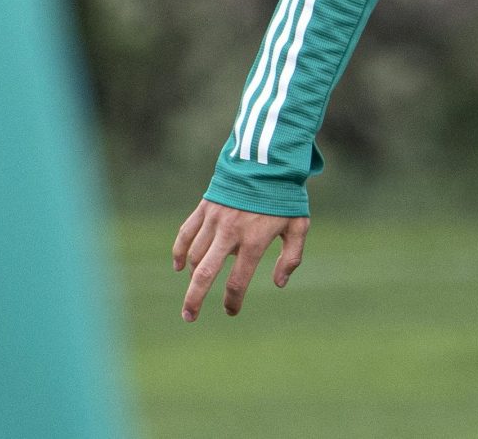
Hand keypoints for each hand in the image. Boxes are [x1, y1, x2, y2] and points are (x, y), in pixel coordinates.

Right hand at [171, 198, 308, 320]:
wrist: (266, 160)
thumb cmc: (285, 196)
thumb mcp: (299, 225)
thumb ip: (291, 257)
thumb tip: (278, 284)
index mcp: (254, 241)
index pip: (237, 281)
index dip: (232, 301)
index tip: (231, 310)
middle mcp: (230, 233)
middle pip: (205, 273)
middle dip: (195, 298)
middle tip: (189, 316)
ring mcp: (215, 219)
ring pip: (194, 255)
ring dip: (191, 277)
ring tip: (193, 291)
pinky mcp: (205, 207)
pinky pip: (186, 232)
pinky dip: (179, 250)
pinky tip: (178, 266)